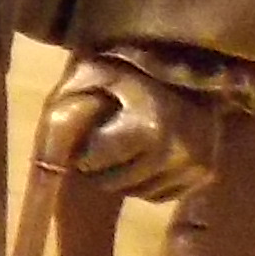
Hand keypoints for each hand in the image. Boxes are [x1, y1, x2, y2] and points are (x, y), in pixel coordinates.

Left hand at [45, 50, 214, 200]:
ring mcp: (196, 163)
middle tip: (104, 140)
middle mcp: (176, 150)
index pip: (93, 160)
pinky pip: (161, 195)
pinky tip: (145, 156)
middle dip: (99, 165)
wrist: (189, 60)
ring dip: (122, 176)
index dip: (82, 147)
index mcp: (147, 125)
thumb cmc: (128, 66)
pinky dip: (146, 182)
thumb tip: (48, 161)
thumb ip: (64, 114)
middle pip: (115, 181)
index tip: (89, 131)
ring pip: (137, 192)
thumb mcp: (88, 77)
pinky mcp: (206, 173)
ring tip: (124, 146)